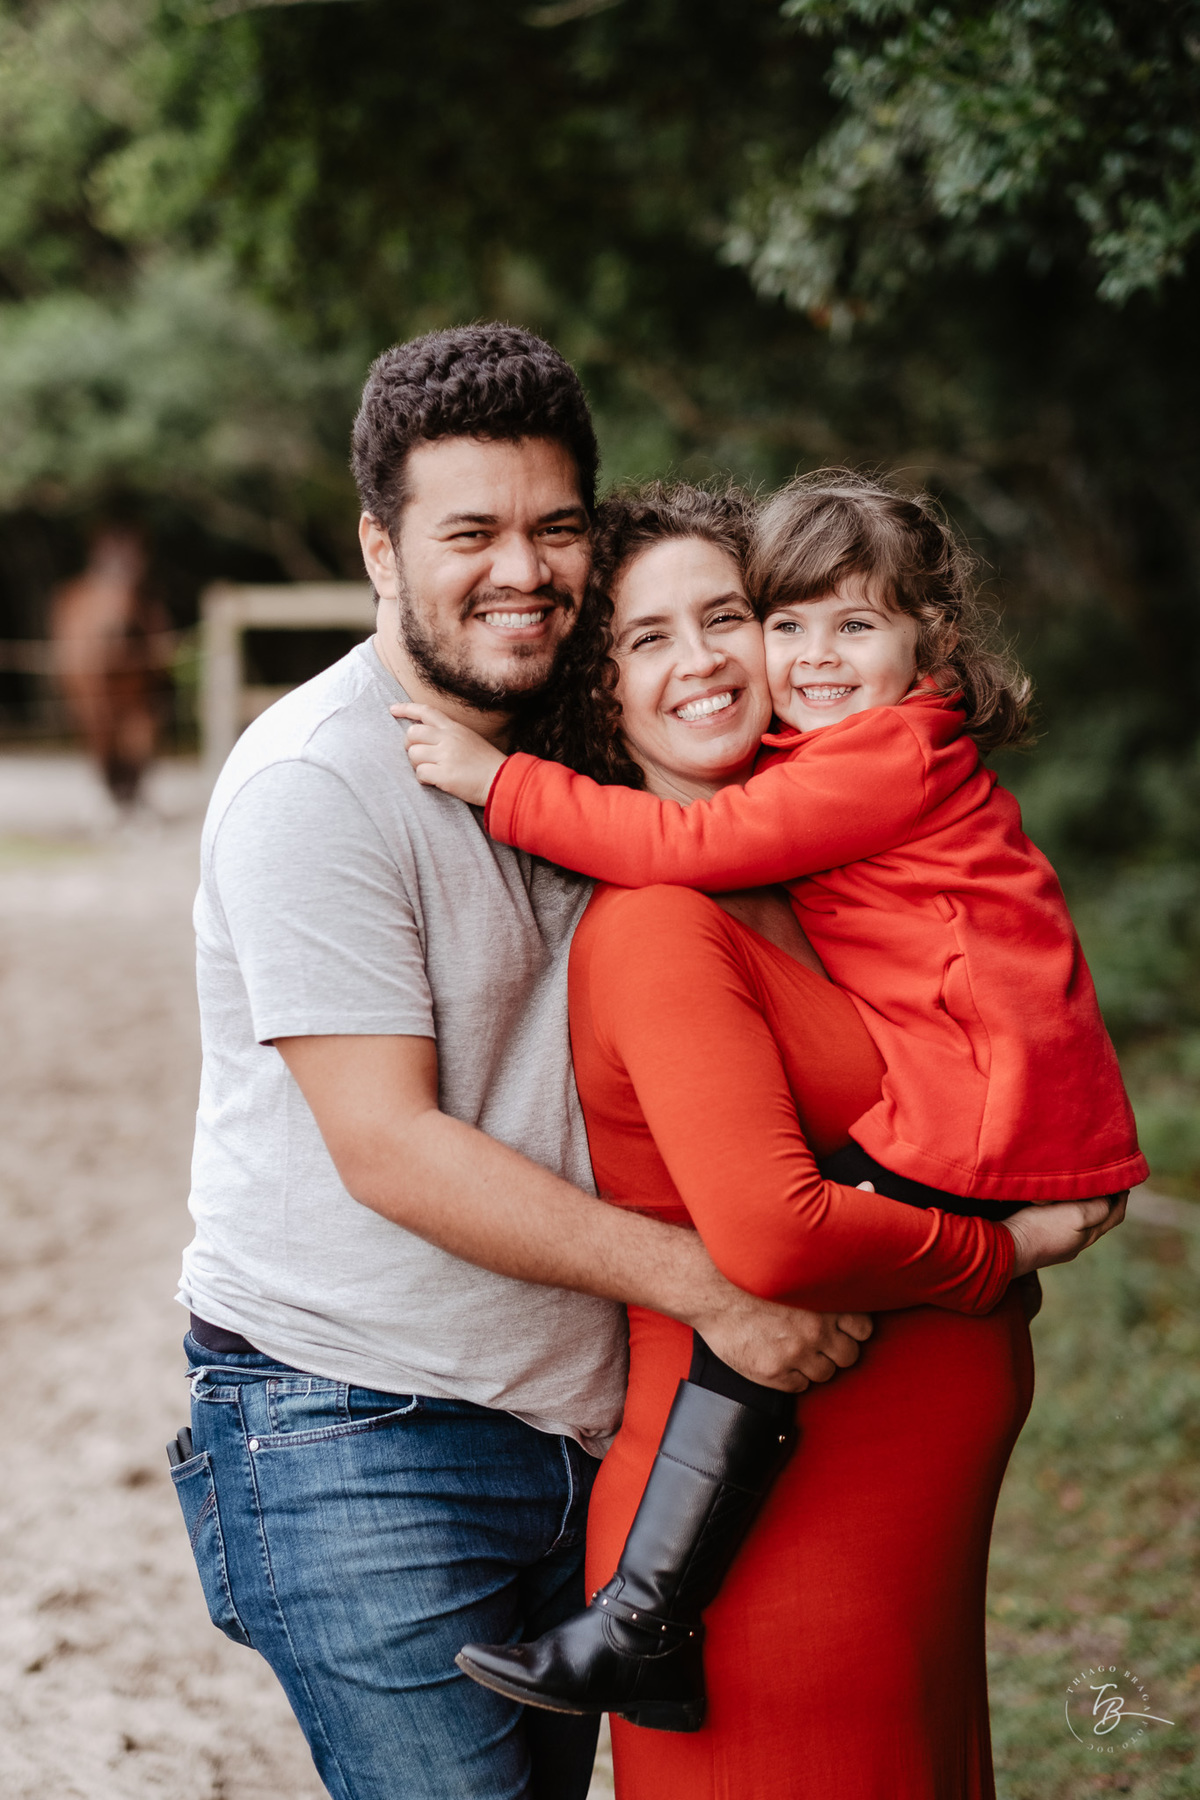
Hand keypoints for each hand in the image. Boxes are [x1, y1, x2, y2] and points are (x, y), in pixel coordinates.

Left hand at [391, 703, 506, 805]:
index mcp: (454, 728)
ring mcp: (446, 755)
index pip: (426, 711)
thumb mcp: (469, 739)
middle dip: (410, 746)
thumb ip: (449, 735)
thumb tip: (425, 739)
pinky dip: (423, 779)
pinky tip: (435, 781)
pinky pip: (420, 773)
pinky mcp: (445, 774)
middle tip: (420, 756)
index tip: (392, 710)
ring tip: (431, 771)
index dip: (406, 709)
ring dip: (417, 764)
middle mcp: (449, 738)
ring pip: (413, 754)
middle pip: (412, 733)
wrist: (503, 781)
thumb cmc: (486, 763)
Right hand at [689, 1287, 873, 1392]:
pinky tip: (778, 1358)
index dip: (853, 1330)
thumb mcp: (795, 1276)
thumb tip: (848, 1306)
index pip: (864, 1329)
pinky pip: (799, 1386)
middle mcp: (815, 1330)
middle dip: (836, 1350)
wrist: (711, 1290)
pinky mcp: (774, 1372)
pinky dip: (792, 1376)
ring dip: (814, 1364)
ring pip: (825, 1373)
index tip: (841, 1328)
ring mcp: (796, 1353)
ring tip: (794, 1348)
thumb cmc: (751, 1279)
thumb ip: (822, 1292)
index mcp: (824, 1303)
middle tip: (818, 1341)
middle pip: (849, 1356)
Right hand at [1002, 1191, 1127, 1277]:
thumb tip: (1109, 1200)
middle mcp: (1076, 1242)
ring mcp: (1058, 1243)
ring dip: (1085, 1205)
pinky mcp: (1041, 1240)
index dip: (1122, 1197)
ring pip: (1080, 1222)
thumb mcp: (1076, 1215)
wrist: (1004, 1249)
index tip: (1122, 1179)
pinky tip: (1056, 1202)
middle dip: (1106, 1200)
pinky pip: (1062, 1222)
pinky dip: (1067, 1210)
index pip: (1115, 1215)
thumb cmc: (1040, 1229)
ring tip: (1082, 1187)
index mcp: (1088, 1235)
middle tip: (1105, 1181)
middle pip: (1100, 1220)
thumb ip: (1097, 1207)